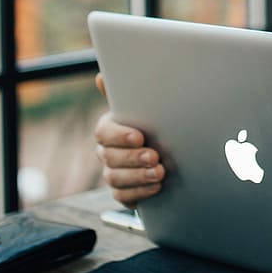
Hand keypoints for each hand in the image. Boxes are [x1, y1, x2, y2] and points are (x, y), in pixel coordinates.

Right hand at [94, 72, 163, 206]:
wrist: (169, 153)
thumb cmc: (153, 126)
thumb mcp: (144, 108)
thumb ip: (126, 93)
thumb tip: (102, 76)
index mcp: (110, 129)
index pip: (103, 132)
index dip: (120, 136)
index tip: (139, 136)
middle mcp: (107, 152)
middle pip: (110, 158)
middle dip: (133, 158)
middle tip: (155, 156)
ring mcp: (113, 173)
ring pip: (115, 178)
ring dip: (138, 176)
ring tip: (160, 172)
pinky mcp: (124, 192)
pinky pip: (123, 196)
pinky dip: (140, 192)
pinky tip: (156, 186)